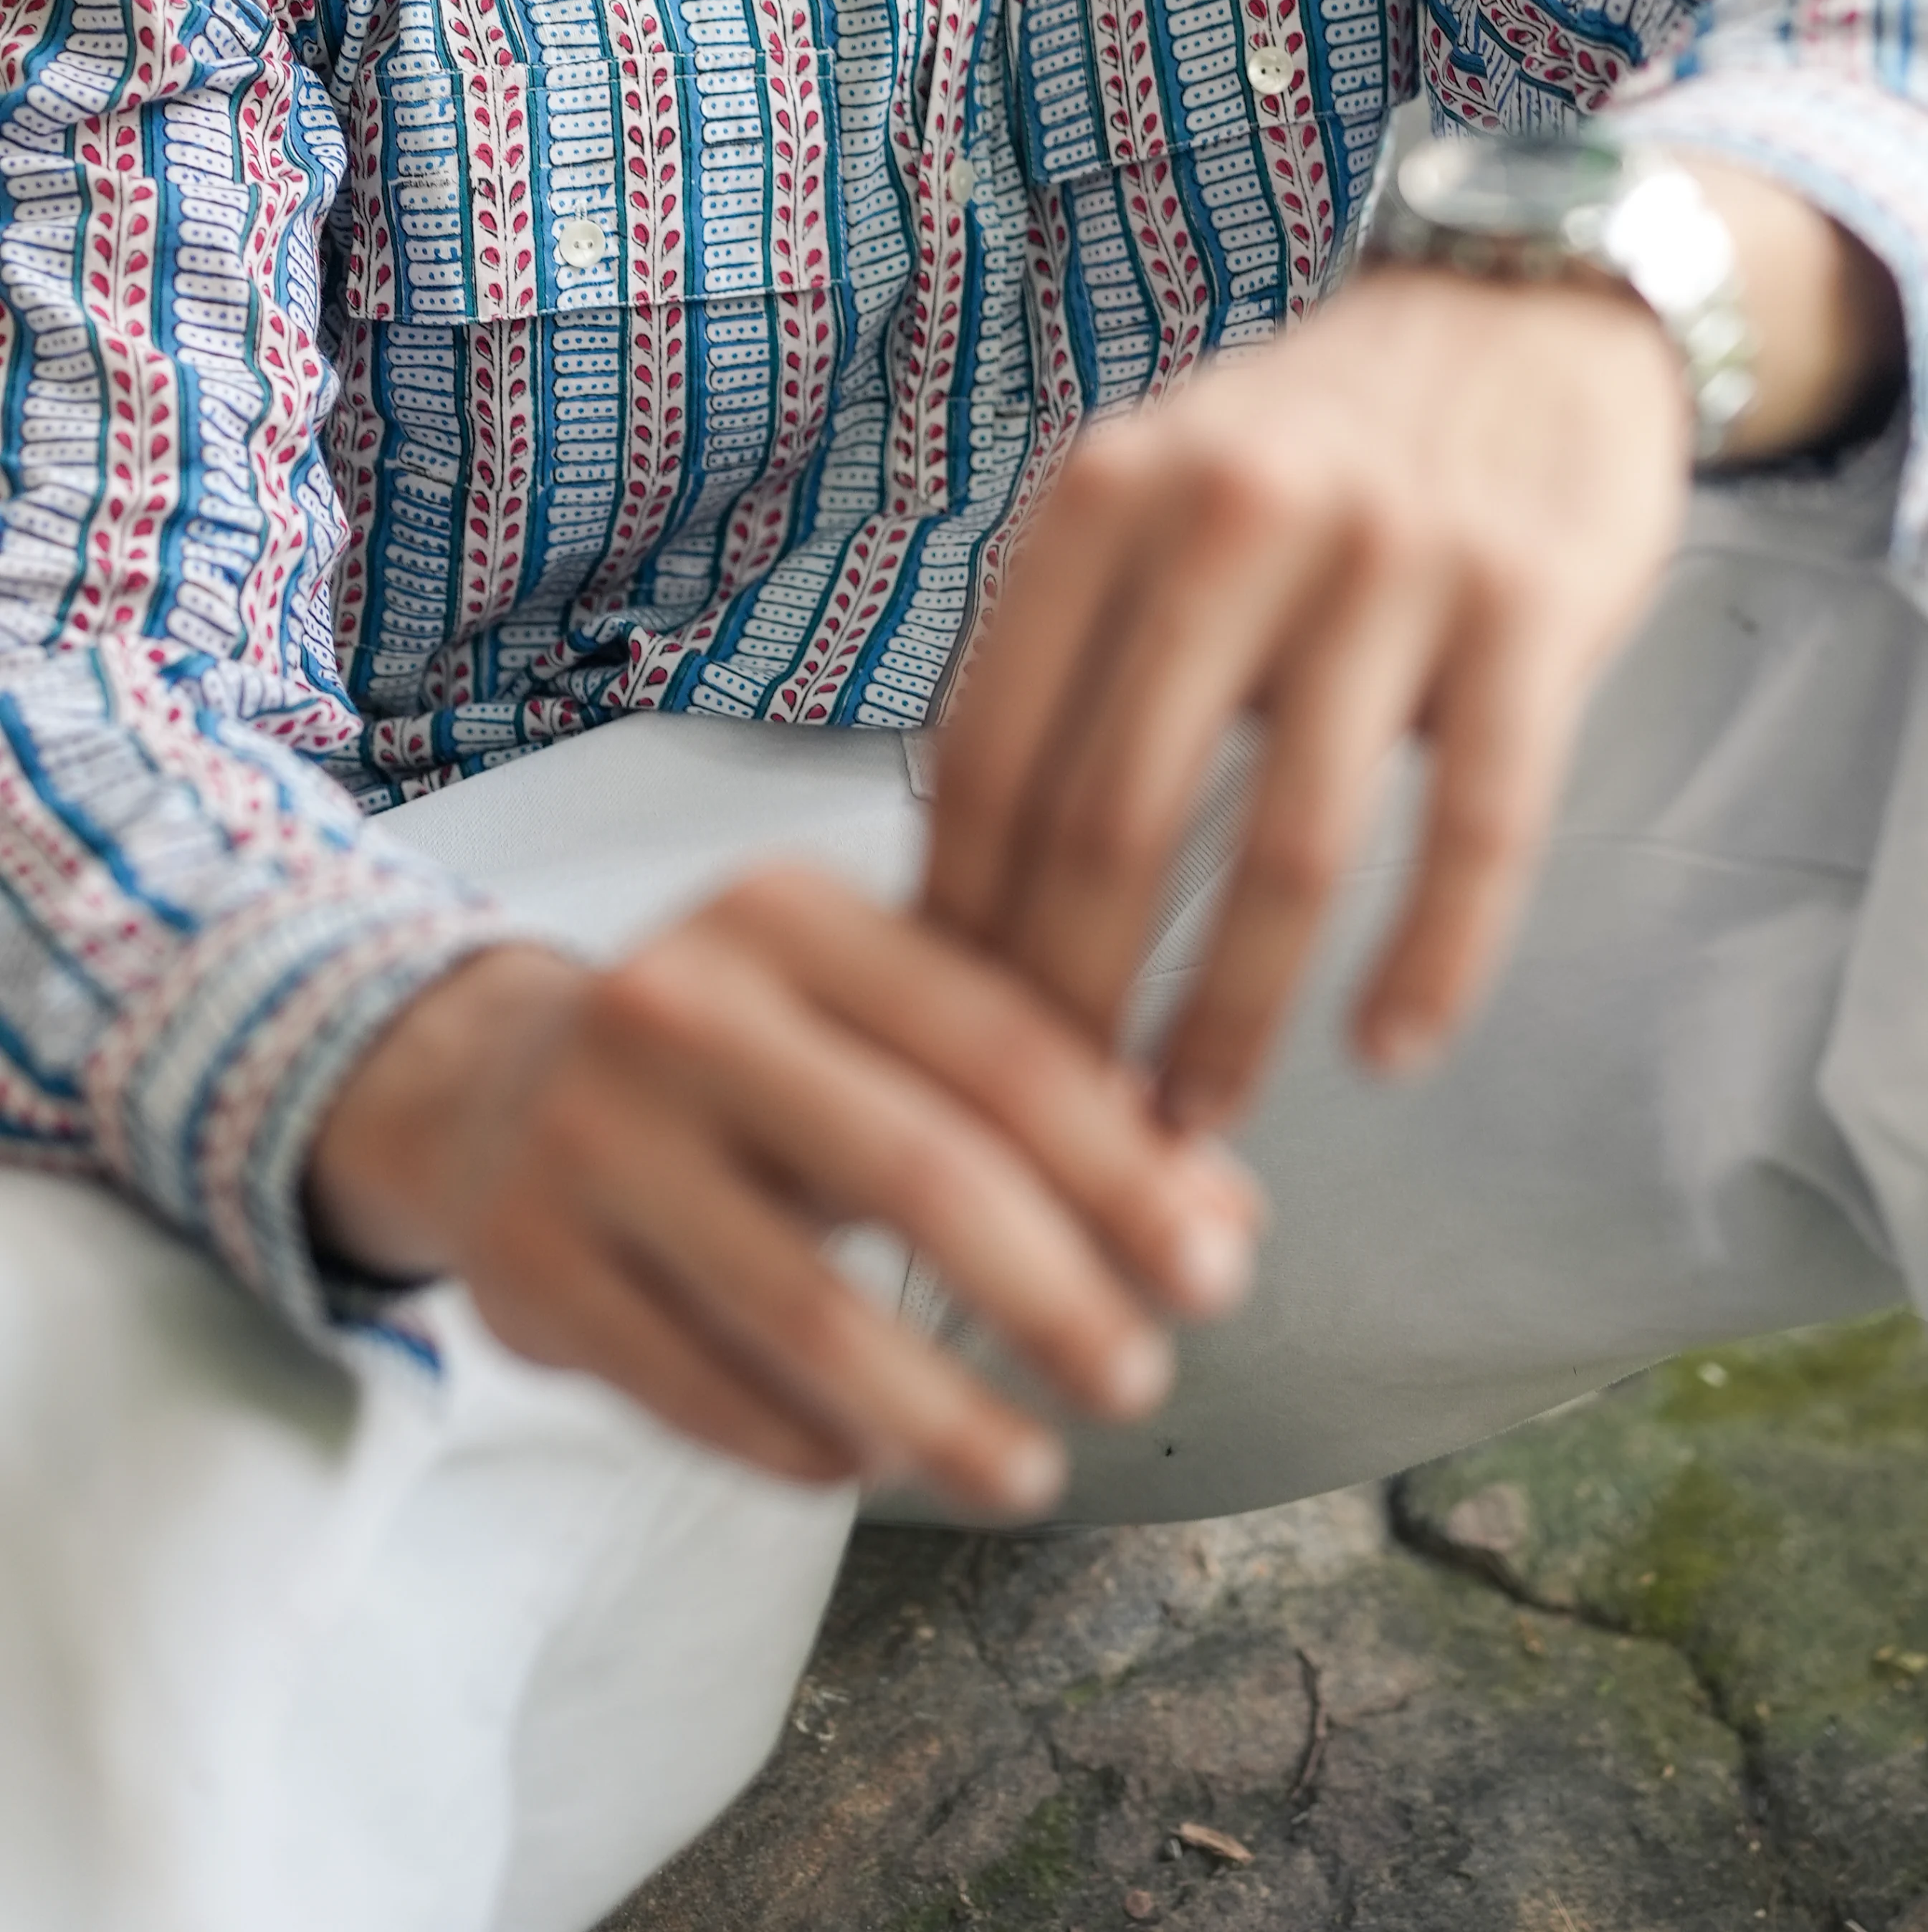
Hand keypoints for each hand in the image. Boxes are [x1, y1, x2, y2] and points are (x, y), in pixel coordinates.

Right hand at [308, 868, 1258, 1518]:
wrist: (483, 1081)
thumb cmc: (739, 1054)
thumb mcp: (877, 1025)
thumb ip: (1049, 1095)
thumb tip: (1225, 1217)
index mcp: (790, 913)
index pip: (997, 1043)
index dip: (1123, 1166)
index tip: (1217, 1267)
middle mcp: (676, 1002)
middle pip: (915, 1171)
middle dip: (1053, 1295)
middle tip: (1142, 1378)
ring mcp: (586, 1135)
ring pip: (807, 1310)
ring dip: (944, 1412)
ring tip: (1032, 1471)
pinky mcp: (524, 1265)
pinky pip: (700, 1389)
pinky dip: (809, 1444)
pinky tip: (878, 1460)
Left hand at [925, 264, 1692, 1126]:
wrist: (1527, 308)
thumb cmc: (1308, 445)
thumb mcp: (1151, 493)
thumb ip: (1066, 649)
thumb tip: (957, 883)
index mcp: (1106, 495)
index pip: (989, 751)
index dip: (959, 919)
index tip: (947, 1037)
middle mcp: (1233, 515)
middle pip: (1117, 820)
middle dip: (1075, 1004)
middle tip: (1057, 1128)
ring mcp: (1391, 561)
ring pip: (1292, 849)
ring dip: (1235, 1017)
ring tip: (1198, 1122)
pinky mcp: (1531, 607)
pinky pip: (1476, 827)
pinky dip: (1430, 961)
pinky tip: (1390, 1051)